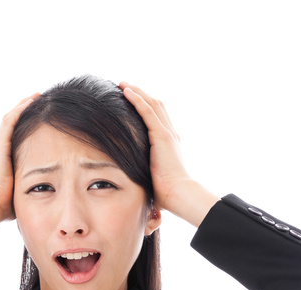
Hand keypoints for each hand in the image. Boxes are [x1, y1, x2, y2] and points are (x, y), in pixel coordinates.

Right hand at [0, 93, 39, 230]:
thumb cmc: (4, 205)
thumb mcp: (21, 191)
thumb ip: (30, 187)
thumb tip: (47, 193)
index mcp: (5, 160)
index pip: (15, 137)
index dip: (25, 125)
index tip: (39, 119)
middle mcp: (1, 150)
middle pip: (13, 124)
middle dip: (25, 111)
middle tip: (38, 101)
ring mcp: (0, 146)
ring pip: (11, 119)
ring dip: (23, 105)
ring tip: (36, 96)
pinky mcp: (0, 146)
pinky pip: (10, 121)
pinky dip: (20, 110)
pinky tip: (31, 100)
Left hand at [119, 82, 217, 225]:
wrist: (178, 194)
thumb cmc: (165, 193)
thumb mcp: (150, 178)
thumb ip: (142, 173)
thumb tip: (128, 181)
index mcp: (168, 143)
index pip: (156, 118)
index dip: (144, 106)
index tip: (129, 99)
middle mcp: (169, 134)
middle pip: (155, 106)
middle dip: (140, 94)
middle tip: (123, 86)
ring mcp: (167, 134)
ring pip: (152, 104)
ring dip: (136, 92)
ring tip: (122, 84)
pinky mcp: (162, 136)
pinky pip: (148, 112)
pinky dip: (137, 100)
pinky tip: (126, 91)